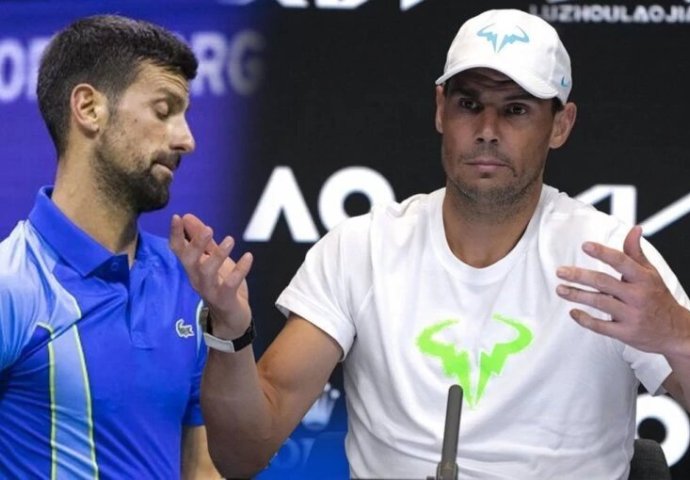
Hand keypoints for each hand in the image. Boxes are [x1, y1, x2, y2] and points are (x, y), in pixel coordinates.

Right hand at [170, 213, 253, 338]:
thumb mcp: (212, 259)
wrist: (231, 319)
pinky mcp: (225, 300)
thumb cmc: (221, 285)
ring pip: (207, 273)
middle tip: (209, 229)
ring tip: (230, 240)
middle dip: (196, 244)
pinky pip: (230, 285)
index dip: (175, 234)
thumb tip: (188, 217)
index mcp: (192, 267)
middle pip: (189, 261)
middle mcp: (197, 278)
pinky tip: (248, 257)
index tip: (177, 217)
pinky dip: (239, 270)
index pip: (178, 250)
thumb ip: (202, 240)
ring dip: (217, 256)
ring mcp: (210, 290)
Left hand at [555, 225, 688, 354]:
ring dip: (576, 295)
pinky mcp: (626, 333)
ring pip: (599, 302)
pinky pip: (601, 326)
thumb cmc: (658, 297)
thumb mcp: (651, 274)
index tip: (585, 245)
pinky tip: (573, 312)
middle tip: (560, 271)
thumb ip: (636, 253)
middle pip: (604, 282)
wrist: (677, 331)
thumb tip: (635, 229)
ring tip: (560, 289)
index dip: (603, 252)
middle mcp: (638, 296)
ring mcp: (632, 316)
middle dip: (579, 276)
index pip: (621, 261)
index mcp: (644, 279)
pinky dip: (584, 319)